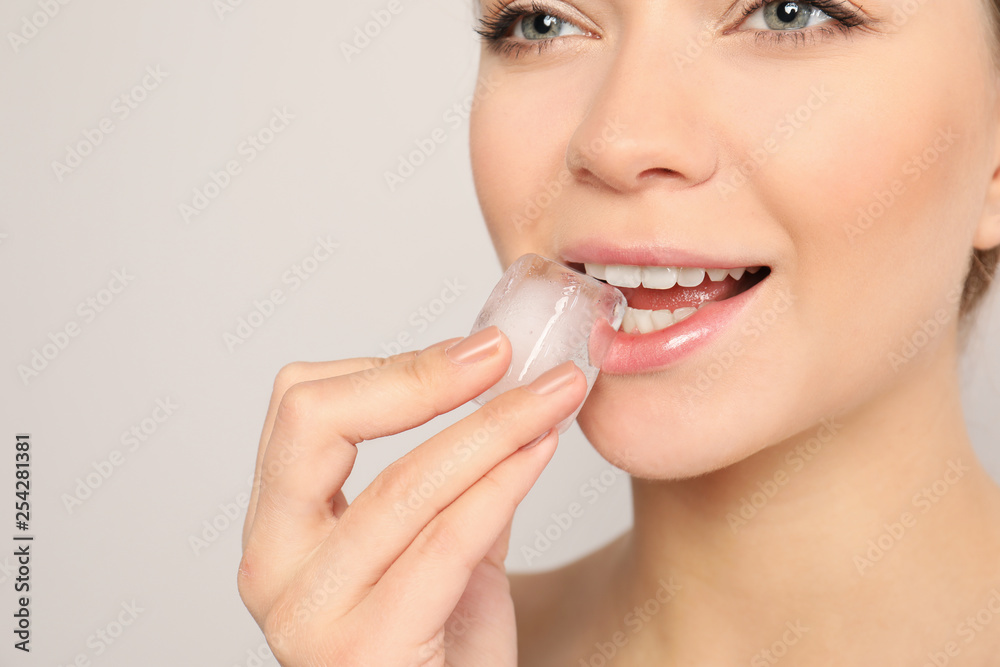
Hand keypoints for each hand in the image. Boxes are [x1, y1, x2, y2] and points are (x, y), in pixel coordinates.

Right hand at [238, 326, 586, 665]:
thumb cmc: (441, 649)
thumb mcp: (442, 544)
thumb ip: (457, 475)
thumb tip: (502, 388)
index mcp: (280, 528)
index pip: (303, 408)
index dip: (391, 366)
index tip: (476, 350)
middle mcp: (274, 567)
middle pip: (316, 424)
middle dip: (422, 378)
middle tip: (502, 353)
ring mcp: (309, 613)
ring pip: (404, 483)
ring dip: (494, 426)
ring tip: (554, 396)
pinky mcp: (365, 650)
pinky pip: (446, 542)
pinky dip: (502, 482)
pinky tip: (542, 449)